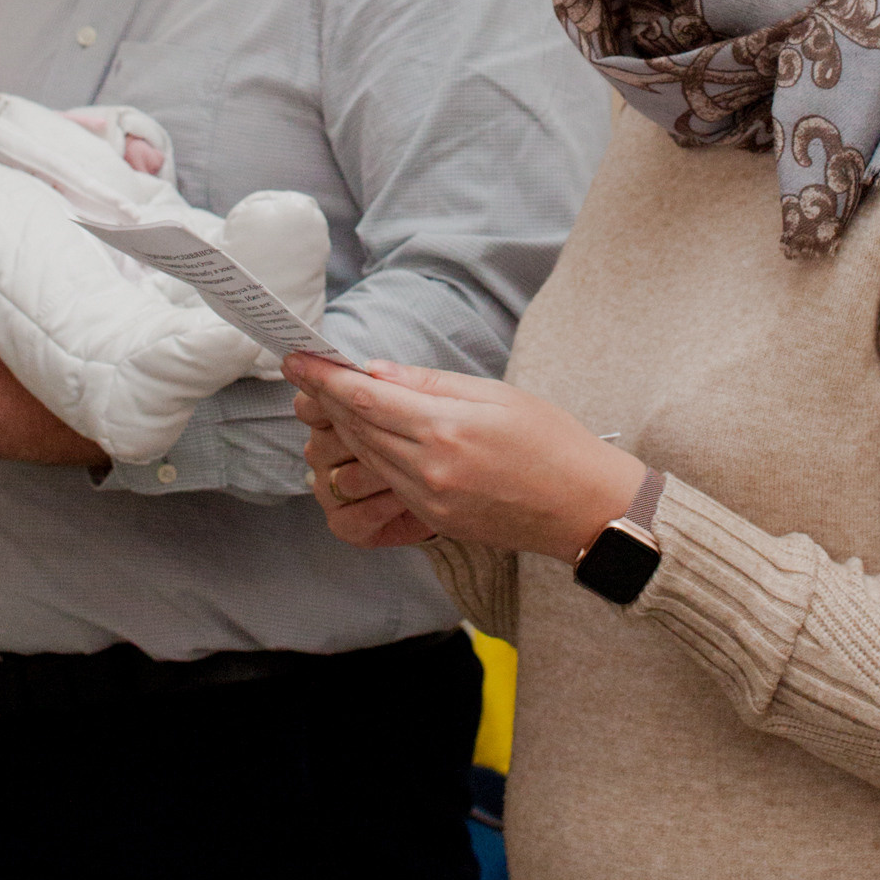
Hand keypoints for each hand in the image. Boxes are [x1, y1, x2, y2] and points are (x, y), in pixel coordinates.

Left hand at [286, 354, 646, 562]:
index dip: (324, 377)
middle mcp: (429, 468)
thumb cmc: (551, 441)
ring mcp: (428, 500)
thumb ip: (430, 383)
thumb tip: (376, 370)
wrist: (584, 507)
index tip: (296, 359)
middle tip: (302, 373)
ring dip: (342, 427)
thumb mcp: (495, 395)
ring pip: (365, 456)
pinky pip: (386, 482)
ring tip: (327, 399)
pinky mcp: (434, 519)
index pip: (364, 397)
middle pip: (357, 427)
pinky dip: (368, 455)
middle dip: (325, 398)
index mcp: (445, 428)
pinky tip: (363, 436)